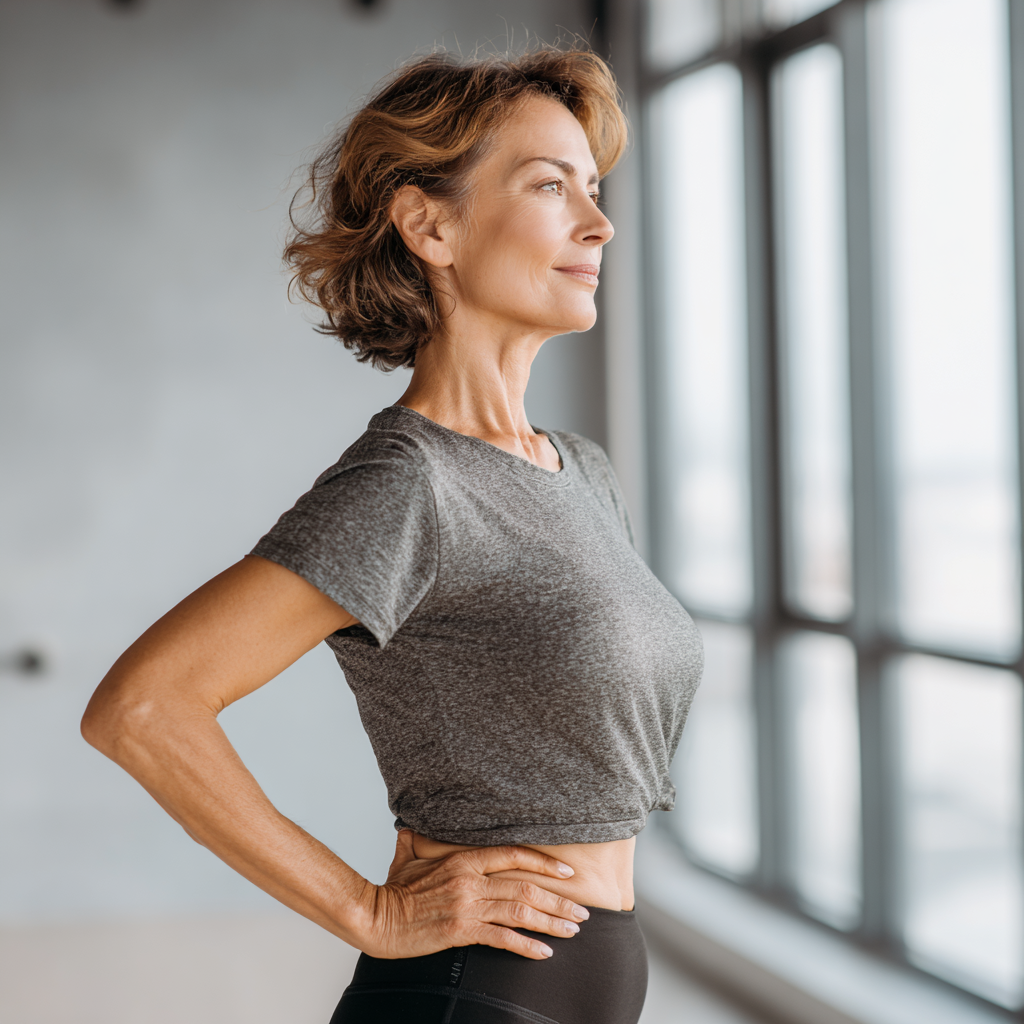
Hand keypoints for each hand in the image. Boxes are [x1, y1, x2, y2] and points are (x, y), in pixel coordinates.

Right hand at [356, 830, 591, 959]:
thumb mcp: (409, 857)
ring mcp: (467, 905)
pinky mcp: (461, 931)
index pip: (513, 855)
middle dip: (559, 901)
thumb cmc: (392, 889)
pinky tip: (544, 953)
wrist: (375, 917)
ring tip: (573, 931)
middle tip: (582, 912)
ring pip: (521, 912)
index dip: (544, 863)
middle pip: (526, 887)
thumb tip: (412, 827)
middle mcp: (471, 880)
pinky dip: (527, 946)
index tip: (567, 874)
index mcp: (463, 858)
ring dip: (552, 922)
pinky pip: (502, 938)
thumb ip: (419, 841)